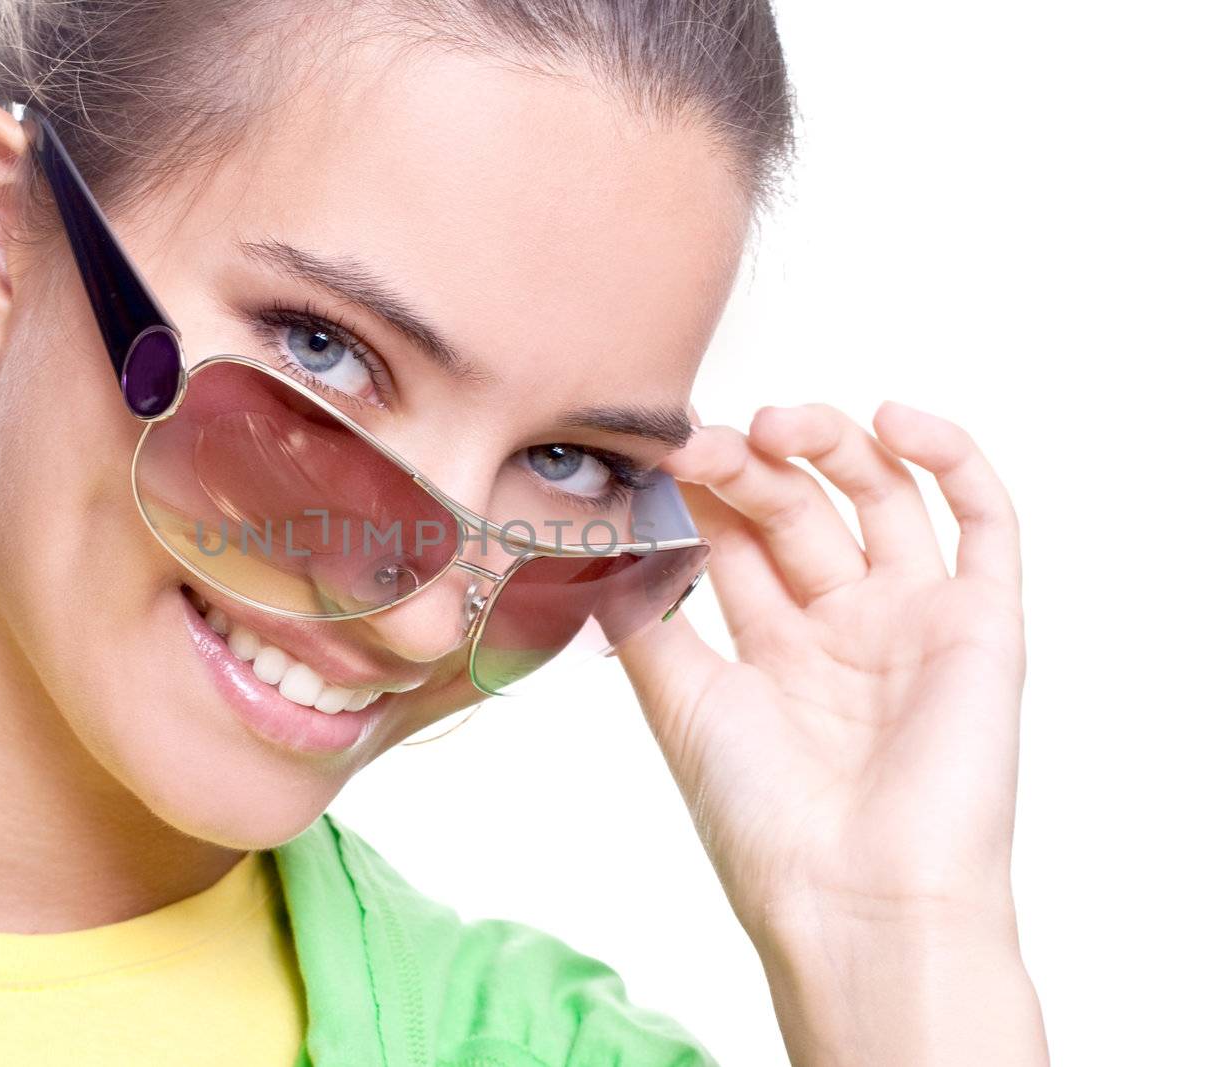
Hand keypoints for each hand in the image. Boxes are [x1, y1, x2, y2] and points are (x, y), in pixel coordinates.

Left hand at [618, 400, 1046, 1064]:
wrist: (857, 900)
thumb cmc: (762, 819)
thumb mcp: (680, 702)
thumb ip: (644, 617)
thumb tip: (596, 544)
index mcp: (773, 649)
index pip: (735, 539)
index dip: (700, 491)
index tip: (658, 454)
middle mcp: (842, 628)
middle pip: (797, 511)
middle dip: (748, 466)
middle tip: (703, 443)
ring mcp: (913, 621)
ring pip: (881, 498)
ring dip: (832, 445)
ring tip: (778, 425)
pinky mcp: (981, 625)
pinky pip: (986, 524)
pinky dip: (952, 460)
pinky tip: (896, 420)